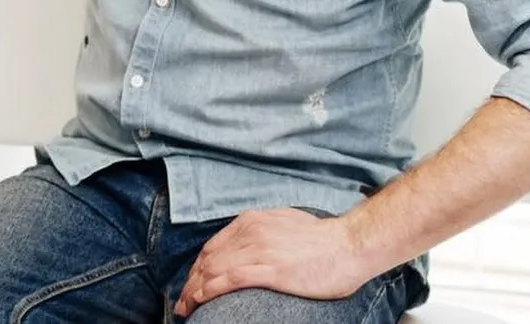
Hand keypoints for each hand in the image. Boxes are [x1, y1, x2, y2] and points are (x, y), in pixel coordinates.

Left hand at [174, 208, 370, 317]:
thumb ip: (259, 232)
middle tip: (181, 302)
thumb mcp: (281, 224)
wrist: (348, 244)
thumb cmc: (320, 240)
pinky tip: (201, 299)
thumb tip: (243, 246)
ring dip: (194, 291)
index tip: (190, 284)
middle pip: (207, 260)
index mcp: (250, 222)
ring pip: (213, 270)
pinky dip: (210, 290)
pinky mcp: (270, 270)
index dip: (196, 269)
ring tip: (186, 308)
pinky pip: (230, 279)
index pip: (211, 247)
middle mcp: (249, 233)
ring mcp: (259, 251)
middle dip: (190, 283)